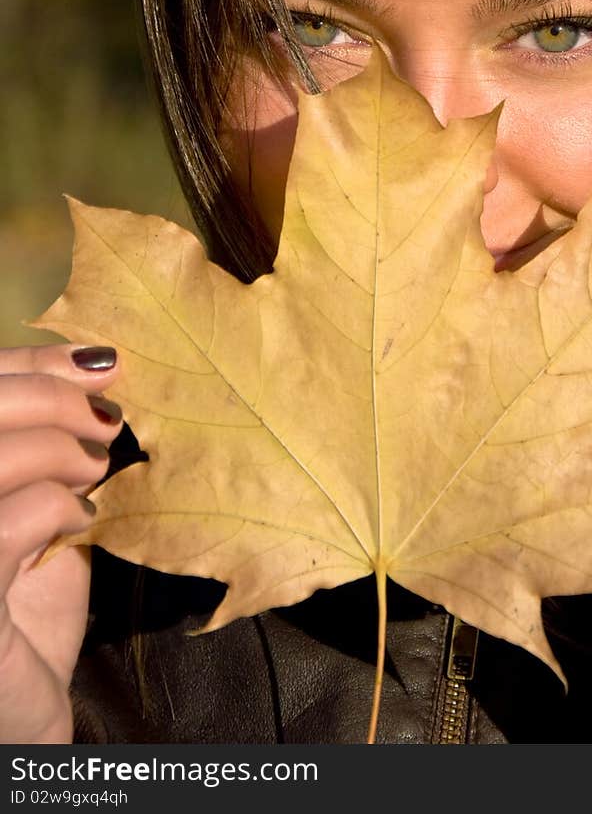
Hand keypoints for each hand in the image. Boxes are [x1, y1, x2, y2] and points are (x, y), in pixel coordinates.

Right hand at [0, 342, 121, 742]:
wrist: (20, 706)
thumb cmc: (25, 599)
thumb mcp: (35, 504)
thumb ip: (44, 441)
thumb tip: (96, 369)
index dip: (31, 362)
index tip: (100, 361)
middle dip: (49, 395)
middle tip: (106, 417)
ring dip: (58, 449)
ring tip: (94, 470)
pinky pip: (4, 528)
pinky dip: (54, 507)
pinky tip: (79, 522)